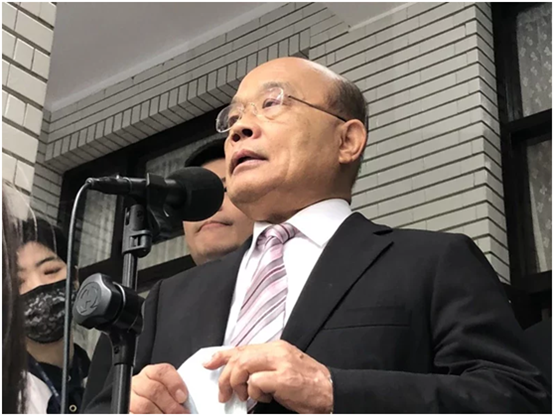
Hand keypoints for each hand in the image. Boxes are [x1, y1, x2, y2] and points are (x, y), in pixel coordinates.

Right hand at [130, 363, 189, 413]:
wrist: (147, 410)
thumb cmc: (163, 400)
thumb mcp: (170, 392)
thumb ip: (176, 391)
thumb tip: (186, 399)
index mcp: (151, 373)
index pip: (162, 371)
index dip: (174, 383)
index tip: (183, 397)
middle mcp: (138, 383)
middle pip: (154, 389)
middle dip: (170, 405)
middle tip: (180, 413)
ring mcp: (130, 398)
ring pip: (144, 406)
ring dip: (159, 414)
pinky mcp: (126, 409)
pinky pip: (136, 414)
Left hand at [203, 340, 332, 413]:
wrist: (331, 391)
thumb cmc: (308, 384)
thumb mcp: (283, 368)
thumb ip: (264, 366)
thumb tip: (240, 373)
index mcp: (276, 347)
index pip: (242, 348)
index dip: (222, 355)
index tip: (208, 363)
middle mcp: (277, 351)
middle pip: (239, 357)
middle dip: (226, 376)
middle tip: (225, 393)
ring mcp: (281, 363)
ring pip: (243, 366)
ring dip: (237, 384)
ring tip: (244, 397)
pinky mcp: (284, 378)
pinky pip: (256, 381)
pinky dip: (254, 392)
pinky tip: (263, 399)